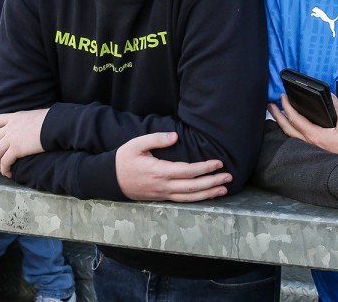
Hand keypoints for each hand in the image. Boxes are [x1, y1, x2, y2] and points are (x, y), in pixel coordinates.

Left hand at [0, 109, 48, 176]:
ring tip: (2, 169)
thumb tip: (29, 128)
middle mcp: (10, 127)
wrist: (57, 124)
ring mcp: (12, 137)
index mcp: (14, 117)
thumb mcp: (34, 116)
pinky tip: (9, 173)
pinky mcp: (17, 148)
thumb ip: (26, 122)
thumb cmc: (52, 120)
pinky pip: (5, 161)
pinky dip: (4, 169)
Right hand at [115, 132, 230, 201]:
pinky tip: (207, 195)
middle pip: (193, 187)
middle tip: (228, 177)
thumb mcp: (136, 144)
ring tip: (223, 189)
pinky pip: (183, 200)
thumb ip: (156, 139)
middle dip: (212, 182)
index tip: (218, 163)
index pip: (188, 171)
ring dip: (208, 194)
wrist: (109, 179)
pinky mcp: (161, 197)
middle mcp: (163, 186)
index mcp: (159, 171)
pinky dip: (197, 199)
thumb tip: (175, 136)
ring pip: (189, 197)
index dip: (205, 168)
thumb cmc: (124, 160)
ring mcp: (162, 194)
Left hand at [270, 93, 337, 161]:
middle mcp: (308, 143)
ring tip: (276, 115)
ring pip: (290, 136)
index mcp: (314, 135)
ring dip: (281, 124)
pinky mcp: (312, 153)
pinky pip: (296, 141)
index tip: (283, 97)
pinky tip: (290, 130)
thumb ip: (337, 109)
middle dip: (277, 115)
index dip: (287, 107)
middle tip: (270, 105)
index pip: (295, 119)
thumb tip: (329, 97)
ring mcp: (309, 150)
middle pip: (287, 128)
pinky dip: (289, 133)